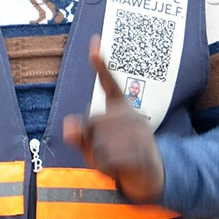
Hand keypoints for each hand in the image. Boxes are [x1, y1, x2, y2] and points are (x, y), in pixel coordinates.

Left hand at [63, 35, 164, 203]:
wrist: (151, 178)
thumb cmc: (118, 158)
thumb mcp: (94, 147)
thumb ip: (80, 136)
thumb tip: (68, 126)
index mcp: (120, 109)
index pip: (109, 83)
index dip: (100, 64)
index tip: (94, 41)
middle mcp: (130, 115)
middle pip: (91, 122)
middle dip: (91, 142)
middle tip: (106, 153)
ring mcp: (139, 132)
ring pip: (99, 143)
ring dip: (99, 159)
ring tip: (113, 162)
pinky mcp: (142, 151)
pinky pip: (109, 157)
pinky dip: (106, 168)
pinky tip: (116, 169)